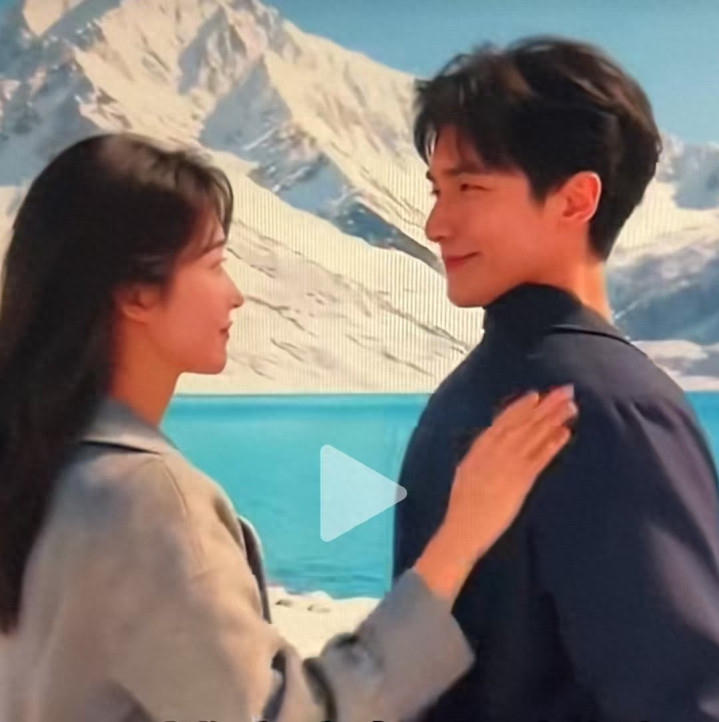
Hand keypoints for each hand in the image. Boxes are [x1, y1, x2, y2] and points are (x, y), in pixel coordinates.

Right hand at [414, 386, 576, 602]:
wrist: (463, 526)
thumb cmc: (463, 503)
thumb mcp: (467, 470)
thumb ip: (481, 455)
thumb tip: (490, 445)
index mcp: (480, 447)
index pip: (503, 420)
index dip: (521, 406)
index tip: (535, 394)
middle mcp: (495, 449)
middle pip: (524, 422)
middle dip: (546, 406)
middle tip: (565, 391)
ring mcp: (508, 463)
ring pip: (534, 435)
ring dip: (554, 419)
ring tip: (571, 407)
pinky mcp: (521, 479)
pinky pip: (540, 457)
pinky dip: (553, 443)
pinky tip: (565, 433)